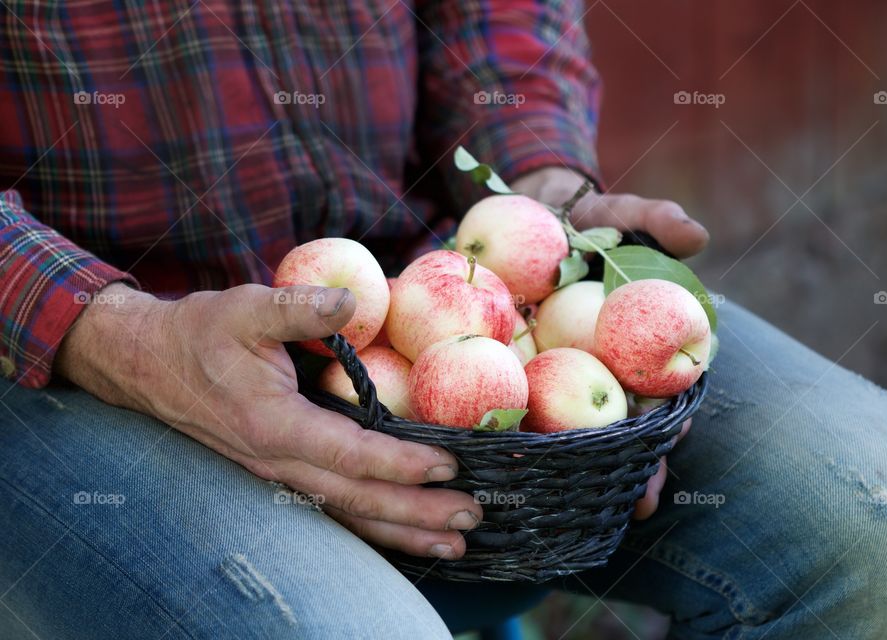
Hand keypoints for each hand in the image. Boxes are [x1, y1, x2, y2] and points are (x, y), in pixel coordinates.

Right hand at [55, 282, 481, 558]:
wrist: (148, 363)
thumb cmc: (202, 333)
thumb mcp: (247, 307)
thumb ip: (300, 307)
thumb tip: (352, 300)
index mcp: (274, 424)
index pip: (349, 455)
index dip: (400, 464)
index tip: (449, 466)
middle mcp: (277, 461)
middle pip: (357, 499)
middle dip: (416, 513)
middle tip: (471, 518)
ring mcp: (277, 474)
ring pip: (346, 515)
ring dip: (401, 532)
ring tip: (452, 546)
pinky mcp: (279, 473)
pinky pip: (332, 508)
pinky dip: (372, 526)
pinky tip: (405, 535)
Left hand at [513, 166, 703, 516]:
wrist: (524, 220)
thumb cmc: (584, 225)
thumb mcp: (616, 216)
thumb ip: (651, 221)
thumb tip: (697, 235)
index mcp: (634, 347)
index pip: (662, 392)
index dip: (671, 419)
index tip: (674, 438)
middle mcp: (600, 372)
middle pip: (620, 427)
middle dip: (631, 465)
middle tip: (638, 500)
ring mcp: (556, 378)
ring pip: (568, 431)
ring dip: (575, 468)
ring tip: (575, 505)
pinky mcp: (511, 372)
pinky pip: (513, 402)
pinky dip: (508, 429)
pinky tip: (500, 459)